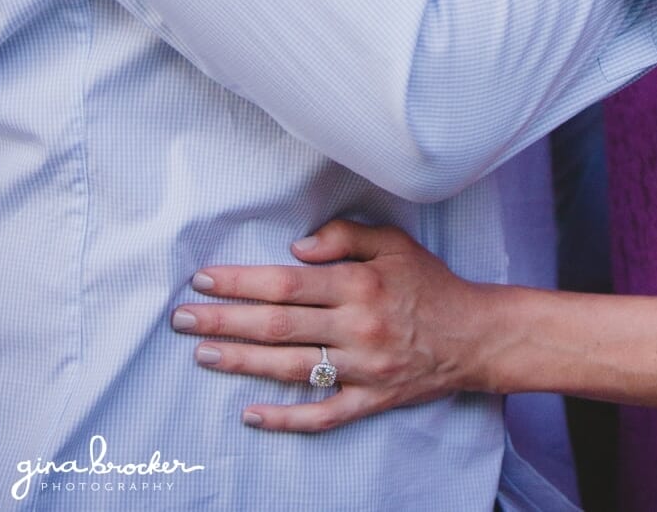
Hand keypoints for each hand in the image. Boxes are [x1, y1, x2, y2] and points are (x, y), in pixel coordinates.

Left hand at [170, 219, 486, 431]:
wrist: (474, 335)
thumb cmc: (429, 283)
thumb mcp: (395, 243)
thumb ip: (346, 237)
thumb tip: (297, 248)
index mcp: (360, 284)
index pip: (287, 283)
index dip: (242, 281)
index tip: (205, 279)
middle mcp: (357, 327)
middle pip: (278, 324)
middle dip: (225, 319)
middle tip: (183, 317)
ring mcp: (362, 369)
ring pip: (290, 368)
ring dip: (241, 361)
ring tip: (202, 352)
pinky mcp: (370, 400)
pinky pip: (322, 416)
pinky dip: (286, 419)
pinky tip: (250, 415)